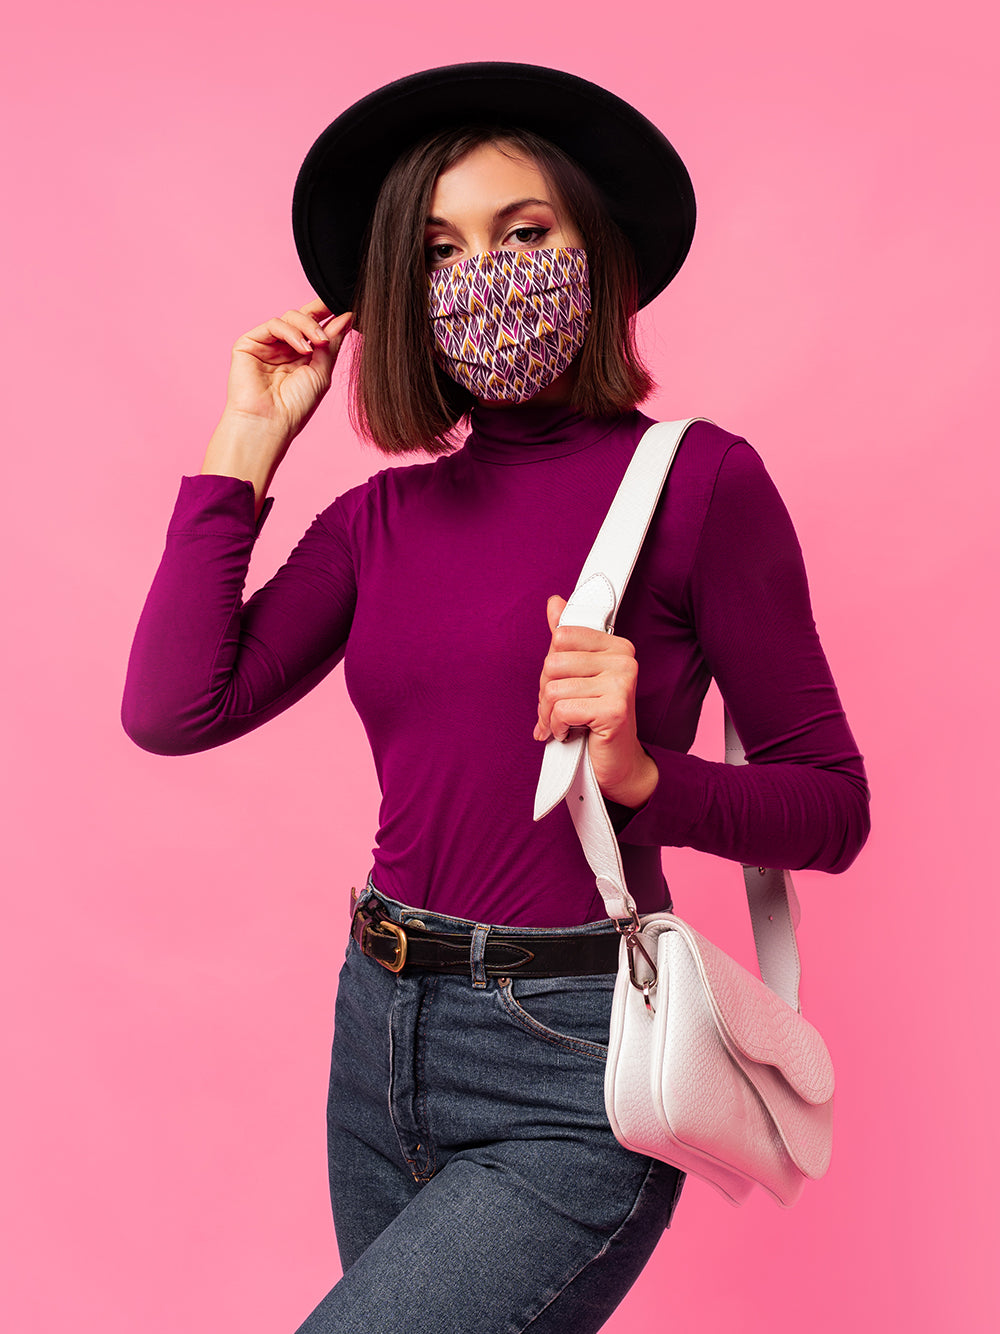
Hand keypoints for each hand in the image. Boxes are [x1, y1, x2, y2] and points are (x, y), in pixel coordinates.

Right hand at [223, 299, 353, 443]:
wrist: (270, 423)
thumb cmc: (295, 406)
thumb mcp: (322, 372)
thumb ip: (331, 343)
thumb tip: (347, 317)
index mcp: (300, 357)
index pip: (313, 327)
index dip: (327, 314)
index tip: (346, 308)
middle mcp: (283, 349)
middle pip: (301, 317)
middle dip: (319, 312)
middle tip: (336, 312)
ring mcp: (266, 345)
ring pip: (289, 317)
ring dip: (308, 326)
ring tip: (318, 344)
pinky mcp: (249, 343)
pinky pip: (273, 325)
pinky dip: (291, 332)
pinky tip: (303, 348)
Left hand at [533, 595, 658, 808]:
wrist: (617, 765)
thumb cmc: (594, 721)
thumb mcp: (577, 676)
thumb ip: (566, 640)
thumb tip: (554, 602)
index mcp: (616, 645)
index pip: (560, 637)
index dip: (551, 667)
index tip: (561, 687)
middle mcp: (624, 660)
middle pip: (552, 662)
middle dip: (546, 693)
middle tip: (559, 711)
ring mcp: (622, 684)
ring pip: (553, 688)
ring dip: (548, 714)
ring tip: (563, 725)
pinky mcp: (615, 709)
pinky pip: (562, 710)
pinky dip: (557, 727)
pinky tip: (570, 734)